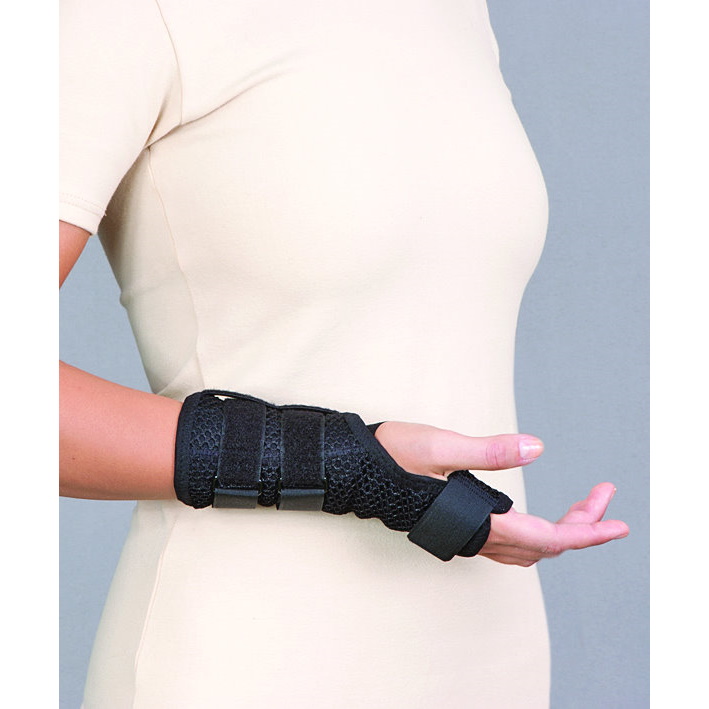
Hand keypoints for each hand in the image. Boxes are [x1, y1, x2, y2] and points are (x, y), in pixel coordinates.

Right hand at [374, 421, 628, 564]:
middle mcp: (473, 536)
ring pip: (528, 550)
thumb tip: (536, 447)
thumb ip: (487, 451)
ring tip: (584, 504)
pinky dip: (537, 534)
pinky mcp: (459, 528)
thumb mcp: (439, 446)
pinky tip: (539, 517)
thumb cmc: (389, 456)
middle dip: (581, 526)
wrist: (353, 470)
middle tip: (604, 496)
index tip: (616, 522)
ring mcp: (465, 536)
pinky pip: (510, 545)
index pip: (543, 538)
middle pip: (544, 547)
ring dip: (561, 530)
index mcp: (472, 519)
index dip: (585, 531)